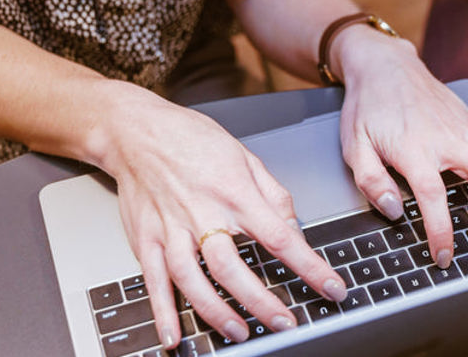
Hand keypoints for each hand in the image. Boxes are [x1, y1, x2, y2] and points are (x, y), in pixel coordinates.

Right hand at [95, 82, 346, 348]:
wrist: (135, 130)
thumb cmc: (192, 139)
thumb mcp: (246, 158)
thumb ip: (274, 197)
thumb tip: (294, 230)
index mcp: (235, 193)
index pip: (280, 238)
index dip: (310, 267)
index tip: (331, 288)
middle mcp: (202, 214)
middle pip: (233, 266)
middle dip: (262, 300)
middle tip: (286, 322)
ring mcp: (171, 230)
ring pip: (193, 279)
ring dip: (217, 311)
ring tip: (241, 332)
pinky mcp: (145, 239)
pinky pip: (154, 281)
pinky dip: (162, 312)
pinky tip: (174, 336)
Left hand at [331, 27, 467, 267]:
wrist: (384, 65)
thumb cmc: (369, 106)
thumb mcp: (353, 146)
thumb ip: (371, 182)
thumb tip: (393, 211)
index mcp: (413, 147)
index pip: (432, 195)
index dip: (440, 229)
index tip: (443, 255)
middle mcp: (445, 137)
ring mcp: (463, 128)